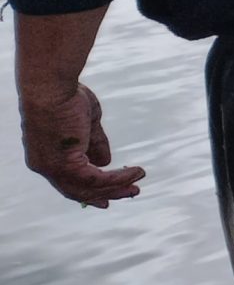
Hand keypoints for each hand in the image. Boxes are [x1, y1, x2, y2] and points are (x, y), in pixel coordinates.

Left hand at [21, 81, 143, 207]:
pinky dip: (118, 178)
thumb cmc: (65, 97)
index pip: (68, 181)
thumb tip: (105, 161)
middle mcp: (44, 166)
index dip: (90, 190)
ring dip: (116, 187)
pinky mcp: (65, 165)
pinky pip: (97, 179)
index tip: (108, 196)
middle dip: (107, 194)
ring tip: (138, 182)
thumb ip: (94, 142)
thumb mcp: (86, 123)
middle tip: (131, 192)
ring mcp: (52, 167)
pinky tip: (135, 171)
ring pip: (88, 188)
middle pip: (78, 191)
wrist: (51, 87)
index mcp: (45, 156)